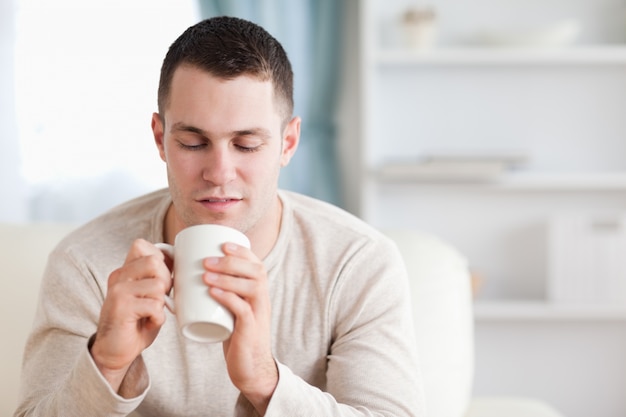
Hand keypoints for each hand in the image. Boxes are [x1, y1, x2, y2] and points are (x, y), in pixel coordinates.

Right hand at [90, 239, 172, 393]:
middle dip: (166, 281)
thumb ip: (156, 277)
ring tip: (151, 313)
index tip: (162, 279)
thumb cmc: (137, 322)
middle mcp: (119, 277)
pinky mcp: (121, 308)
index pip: (141, 245)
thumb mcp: (146, 294)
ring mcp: (118, 291)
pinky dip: (158, 318)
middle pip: (154, 262)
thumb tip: (180, 260)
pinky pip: (154, 306)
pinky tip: (149, 323)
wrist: (114, 351)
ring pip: (157, 286)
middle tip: (159, 299)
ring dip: (161, 303)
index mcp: (124, 271)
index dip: (160, 259)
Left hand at [203, 242, 276, 413]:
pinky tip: (213, 293)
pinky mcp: (251, 331)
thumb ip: (221, 295)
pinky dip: (229, 298)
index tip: (223, 244)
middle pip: (256, 271)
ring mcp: (259, 315)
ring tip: (206, 274)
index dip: (242, 251)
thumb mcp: (232, 311)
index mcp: (258, 293)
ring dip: (228, 277)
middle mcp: (262, 300)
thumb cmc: (237, 337)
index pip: (256, 264)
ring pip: (252, 287)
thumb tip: (190, 278)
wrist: (251, 369)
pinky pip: (244, 310)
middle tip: (206, 260)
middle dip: (231, 261)